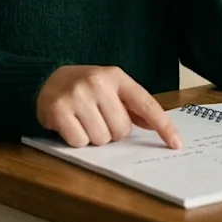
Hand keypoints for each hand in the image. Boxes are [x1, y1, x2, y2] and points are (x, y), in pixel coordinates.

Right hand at [35, 65, 183, 148]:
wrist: (44, 78)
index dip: (163, 126)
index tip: (176, 144)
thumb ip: (132, 106)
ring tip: (83, 120)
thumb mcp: (110, 88)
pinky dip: (76, 139)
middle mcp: (98, 82)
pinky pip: (79, 142)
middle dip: (112, 131)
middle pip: (121, 130)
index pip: (146, 104)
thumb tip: (155, 125)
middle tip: (98, 118)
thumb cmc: (84, 87)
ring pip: (101, 138)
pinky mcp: (58, 110)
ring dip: (93, 136)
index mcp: (116, 77)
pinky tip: (70, 124)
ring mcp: (77, 95)